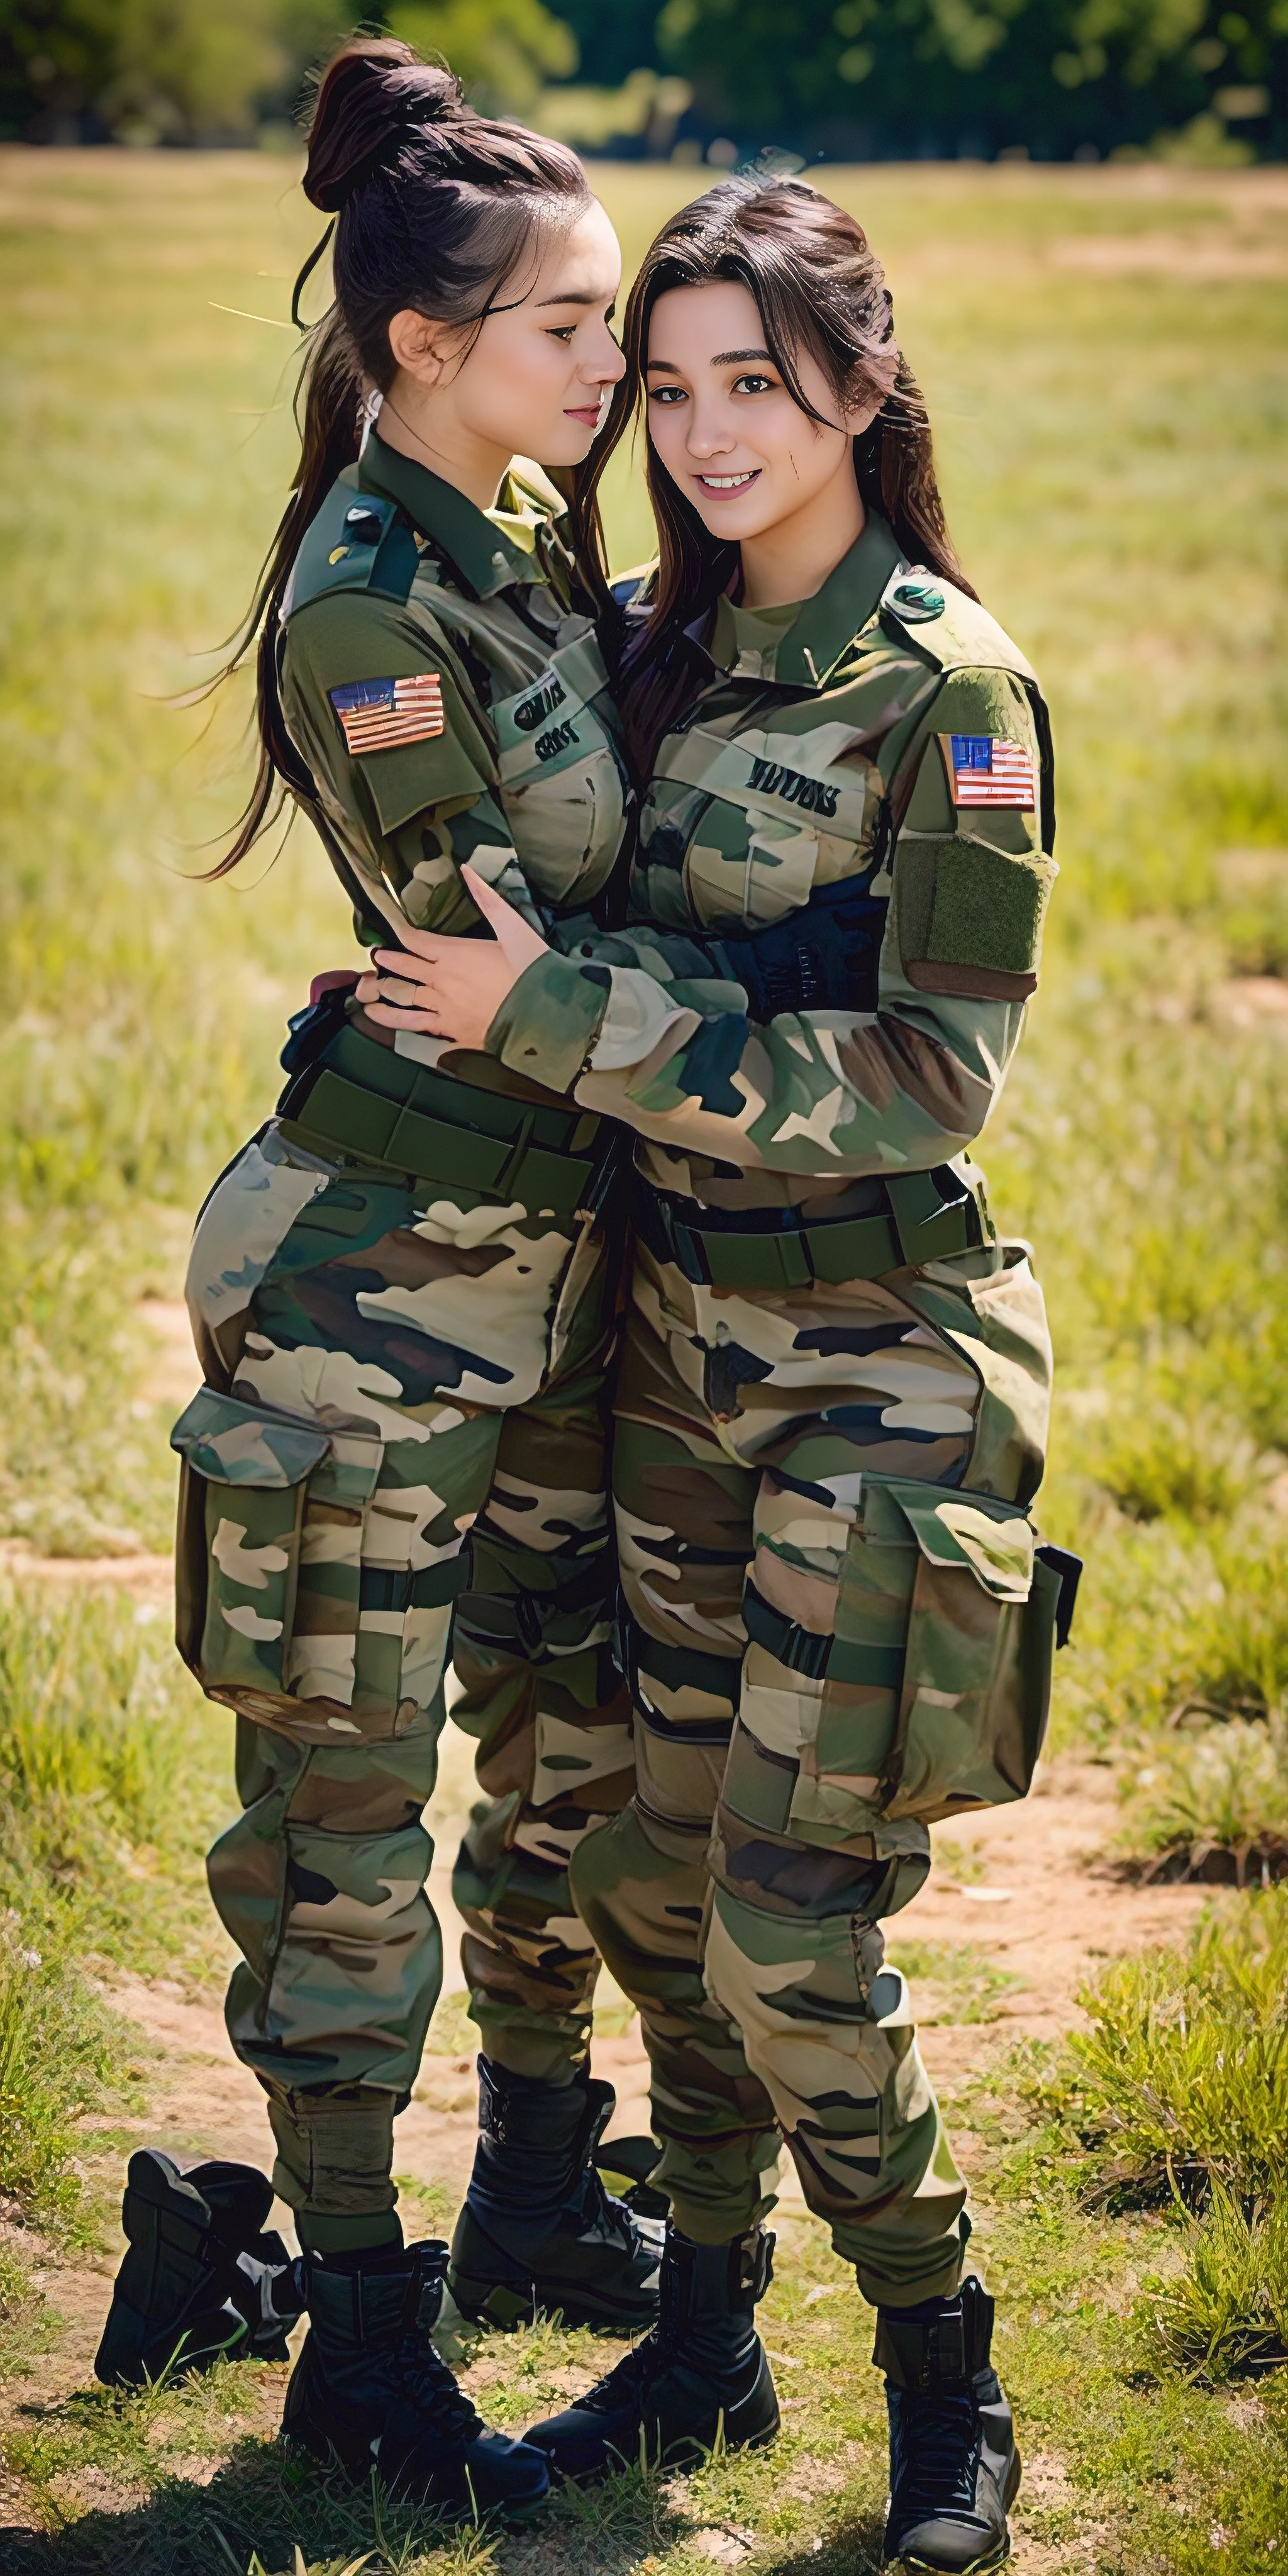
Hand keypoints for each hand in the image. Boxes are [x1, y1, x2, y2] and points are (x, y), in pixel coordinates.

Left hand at [356, 865, 548, 1047]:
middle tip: (376, 958)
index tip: (390, 930)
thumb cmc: (533, 972)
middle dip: (387, 961)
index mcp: (454, 954)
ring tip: (368, 994)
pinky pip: (418, 1027)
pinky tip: (389, 1023)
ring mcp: (445, 1007)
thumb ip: (487, 898)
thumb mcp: (513, 927)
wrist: (546, 1014)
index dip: (399, 933)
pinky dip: (399, 1024)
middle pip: (404, 968)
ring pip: (403, 1000)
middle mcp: (443, 981)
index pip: (415, 940)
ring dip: (382, 995)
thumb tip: (468, 871)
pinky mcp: (453, 1030)